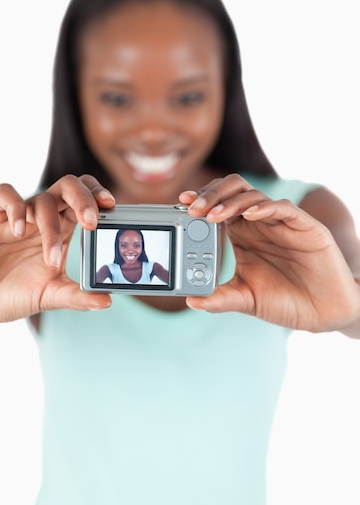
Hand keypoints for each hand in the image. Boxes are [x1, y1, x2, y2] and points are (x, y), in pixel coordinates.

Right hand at [0, 175, 114, 327]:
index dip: (98, 195)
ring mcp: (18, 215)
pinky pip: (5, 195)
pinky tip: (19, 231)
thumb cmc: (14, 294)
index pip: (86, 197)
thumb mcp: (50, 296)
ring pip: (42, 198)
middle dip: (83, 198)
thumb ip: (77, 297)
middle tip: (91, 222)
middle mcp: (43, 217)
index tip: (111, 207)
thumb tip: (107, 301)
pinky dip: (16, 208)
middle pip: (68, 186)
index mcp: (62, 228)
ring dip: (50, 227)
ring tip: (50, 259)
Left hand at [180, 174, 359, 331]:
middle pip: (232, 191)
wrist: (323, 313)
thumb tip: (190, 300)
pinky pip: (283, 208)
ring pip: (253, 195)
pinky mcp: (304, 226)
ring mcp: (280, 223)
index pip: (218, 206)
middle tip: (193, 209)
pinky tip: (249, 215)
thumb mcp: (246, 299)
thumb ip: (220, 298)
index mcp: (243, 235)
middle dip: (210, 195)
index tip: (181, 204)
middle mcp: (259, 223)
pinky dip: (264, 208)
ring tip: (213, 216)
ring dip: (230, 202)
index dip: (200, 201)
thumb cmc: (286, 301)